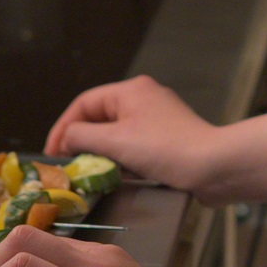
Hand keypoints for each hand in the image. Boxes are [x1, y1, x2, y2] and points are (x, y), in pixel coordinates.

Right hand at [45, 76, 219, 192]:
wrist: (215, 167)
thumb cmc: (166, 149)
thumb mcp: (117, 141)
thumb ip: (84, 137)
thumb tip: (66, 139)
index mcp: (130, 91)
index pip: (84, 103)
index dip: (63, 127)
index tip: (52, 153)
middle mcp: (143, 98)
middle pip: (100, 117)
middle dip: (82, 141)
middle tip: (68, 165)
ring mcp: (157, 119)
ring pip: (116, 133)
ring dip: (102, 152)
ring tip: (89, 172)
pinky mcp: (167, 139)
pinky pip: (133, 145)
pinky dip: (122, 158)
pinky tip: (118, 175)